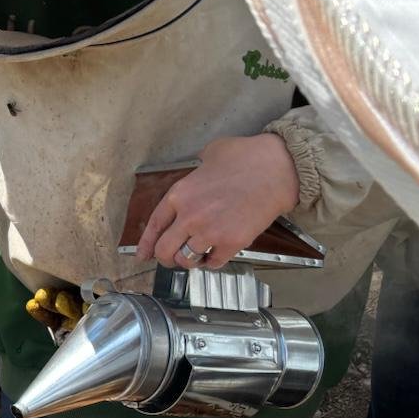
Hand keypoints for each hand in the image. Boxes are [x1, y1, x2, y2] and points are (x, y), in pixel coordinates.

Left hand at [135, 134, 299, 268]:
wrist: (276, 169)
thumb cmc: (246, 157)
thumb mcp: (210, 154)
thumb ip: (197, 169)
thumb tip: (198, 171)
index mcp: (179, 195)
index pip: (153, 226)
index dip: (146, 244)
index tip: (142, 256)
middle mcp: (189, 216)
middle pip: (164, 250)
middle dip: (165, 258)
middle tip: (172, 259)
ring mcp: (210, 231)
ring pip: (186, 261)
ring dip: (189, 261)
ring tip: (196, 256)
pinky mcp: (232, 242)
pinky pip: (213, 263)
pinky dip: (212, 262)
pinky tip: (215, 255)